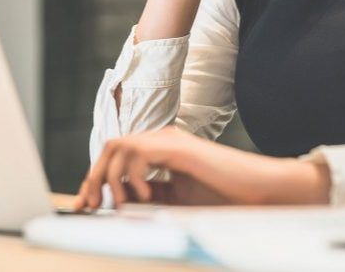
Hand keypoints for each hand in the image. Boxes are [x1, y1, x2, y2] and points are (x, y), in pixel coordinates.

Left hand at [72, 126, 331, 209]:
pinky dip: (134, 176)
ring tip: (120, 203)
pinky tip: (146, 196)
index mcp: (160, 151)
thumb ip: (150, 197)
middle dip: (94, 177)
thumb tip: (117, 204)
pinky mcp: (180, 148)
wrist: (259, 192)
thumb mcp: (176, 200)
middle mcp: (162, 139)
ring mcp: (171, 141)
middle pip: (112, 147)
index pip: (116, 156)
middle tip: (91, 206)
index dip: (96, 180)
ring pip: (120, 146)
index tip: (85, 206)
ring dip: (111, 177)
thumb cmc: (223, 197)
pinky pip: (141, 153)